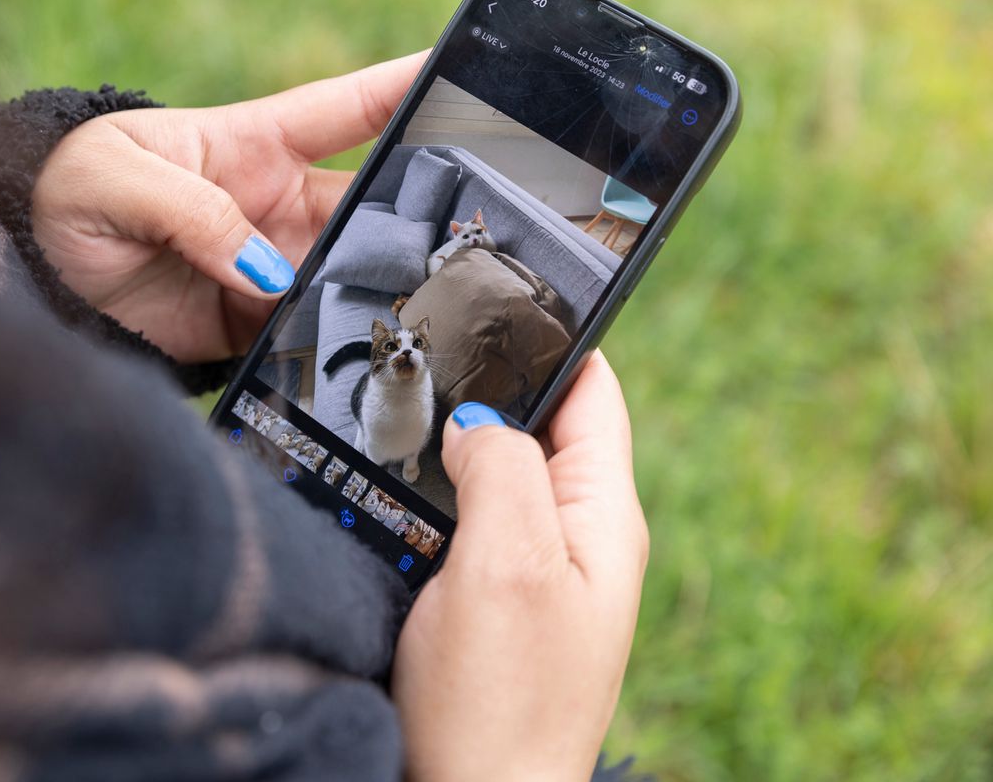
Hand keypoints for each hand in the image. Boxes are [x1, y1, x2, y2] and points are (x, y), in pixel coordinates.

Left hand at [31, 53, 425, 362]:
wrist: (28, 280)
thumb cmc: (61, 197)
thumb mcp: (113, 176)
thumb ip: (191, 210)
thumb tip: (267, 271)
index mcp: (252, 144)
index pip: (348, 110)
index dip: (407, 90)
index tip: (466, 78)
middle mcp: (275, 205)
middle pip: (369, 204)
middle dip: (415, 215)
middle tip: (461, 233)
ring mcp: (270, 266)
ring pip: (352, 272)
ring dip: (379, 286)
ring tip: (417, 301)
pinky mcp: (255, 323)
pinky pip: (311, 331)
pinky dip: (335, 340)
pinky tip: (358, 348)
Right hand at [392, 352, 648, 781]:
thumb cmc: (500, 702)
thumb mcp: (507, 560)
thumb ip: (503, 467)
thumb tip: (478, 417)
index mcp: (600, 515)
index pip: (593, 389)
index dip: (554, 335)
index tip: (500, 292)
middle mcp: (574, 536)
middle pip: (538, 424)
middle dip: (487, 387)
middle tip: (424, 353)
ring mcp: (532, 569)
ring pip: (493, 471)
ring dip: (453, 446)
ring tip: (400, 411)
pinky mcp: (489, 598)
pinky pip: (465, 521)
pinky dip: (432, 496)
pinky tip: (395, 487)